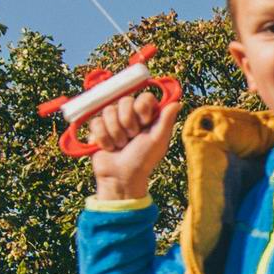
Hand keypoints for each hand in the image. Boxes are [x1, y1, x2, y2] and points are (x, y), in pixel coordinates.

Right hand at [80, 83, 178, 198]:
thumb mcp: (157, 140)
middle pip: (125, 101)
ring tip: (120, 145)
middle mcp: (130, 115)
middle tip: (132, 137)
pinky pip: (96, 122)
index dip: (142, 107)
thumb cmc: (142, 160)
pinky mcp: (98, 128)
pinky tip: (108, 147)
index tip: (144, 121)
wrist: (120, 177)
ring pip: (108, 110)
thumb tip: (177, 102)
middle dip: (127, 122)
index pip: (144, 96)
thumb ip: (166, 120)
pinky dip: (103, 138)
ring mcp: (113, 120)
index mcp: (147, 116)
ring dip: (115, 132)